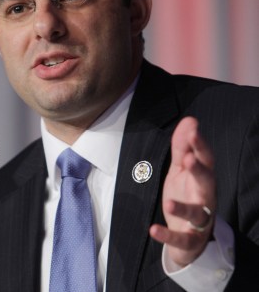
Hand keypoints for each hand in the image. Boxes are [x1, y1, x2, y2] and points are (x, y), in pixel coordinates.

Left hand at [149, 116, 215, 266]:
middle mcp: (204, 197)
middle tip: (188, 158)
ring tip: (168, 202)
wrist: (189, 237)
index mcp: (203, 178)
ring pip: (196, 213)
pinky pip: (181, 238)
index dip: (200, 145)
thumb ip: (182, 147)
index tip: (193, 129)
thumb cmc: (186, 196)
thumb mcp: (181, 170)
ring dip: (183, 208)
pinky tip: (153, 229)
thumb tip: (189, 120)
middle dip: (198, 170)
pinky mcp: (190, 239)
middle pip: (206, 182)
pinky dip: (168, 235)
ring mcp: (199, 219)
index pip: (205, 159)